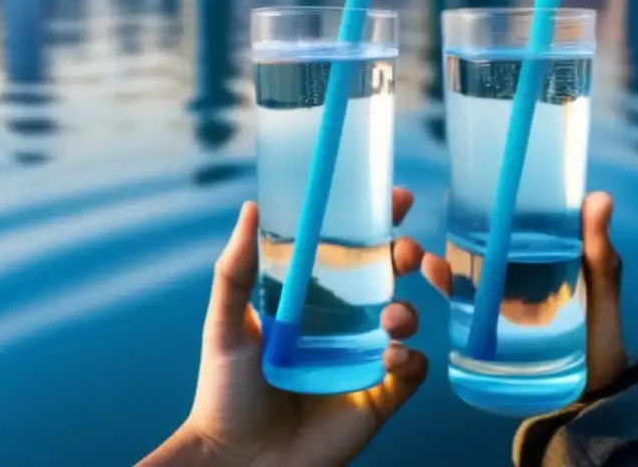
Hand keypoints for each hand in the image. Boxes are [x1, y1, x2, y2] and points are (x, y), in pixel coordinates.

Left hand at [140, 188, 428, 466]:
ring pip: (408, 318)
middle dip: (407, 256)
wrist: (239, 462)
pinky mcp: (380, 396)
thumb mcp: (225, 325)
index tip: (395, 198)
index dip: (378, 223)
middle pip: (389, 276)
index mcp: (313, 298)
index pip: (351, 250)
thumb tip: (252, 207)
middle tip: (407, 254)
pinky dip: (410, 359)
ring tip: (391, 318)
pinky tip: (388, 359)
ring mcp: (364, 358)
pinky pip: (412, 370)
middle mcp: (343, 322)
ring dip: (408, 309)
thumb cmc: (225, 393)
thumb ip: (236, 270)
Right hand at [421, 191, 628, 393]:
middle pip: (483, 236)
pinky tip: (431, 269)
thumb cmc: (602, 328)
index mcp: (546, 248)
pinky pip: (460, 296)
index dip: (494, 195)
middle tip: (446, 209)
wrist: (591, 390)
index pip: (515, 214)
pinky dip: (444, 282)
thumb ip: (598, 248)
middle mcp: (519, 264)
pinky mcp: (488, 317)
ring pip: (465, 264)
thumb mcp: (602, 284)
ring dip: (444, 254)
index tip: (475, 176)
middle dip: (460, 224)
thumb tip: (599, 196)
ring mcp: (502, 291)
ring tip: (430, 256)